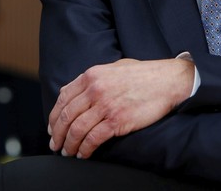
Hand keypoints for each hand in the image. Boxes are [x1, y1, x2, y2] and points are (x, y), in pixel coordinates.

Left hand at [48, 58, 193, 157]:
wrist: (168, 81)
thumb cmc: (143, 74)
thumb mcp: (114, 68)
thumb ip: (93, 78)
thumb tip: (73, 89)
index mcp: (91, 75)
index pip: (63, 98)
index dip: (54, 116)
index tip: (52, 128)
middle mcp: (95, 89)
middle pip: (65, 116)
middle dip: (57, 135)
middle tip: (56, 145)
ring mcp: (105, 105)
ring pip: (76, 130)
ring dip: (69, 145)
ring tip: (69, 153)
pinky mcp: (117, 121)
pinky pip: (93, 139)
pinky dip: (85, 149)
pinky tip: (84, 154)